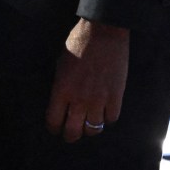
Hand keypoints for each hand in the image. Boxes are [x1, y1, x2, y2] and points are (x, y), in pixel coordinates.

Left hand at [45, 18, 127, 141]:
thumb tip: (61, 101)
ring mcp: (99, 100)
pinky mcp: (116, 97)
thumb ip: (61, 86)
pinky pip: (111, 119)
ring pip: (93, 129)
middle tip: (70, 135)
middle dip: (70, 136)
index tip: (54, 129)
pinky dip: (107, 118)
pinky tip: (104, 113)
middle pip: (73, 131)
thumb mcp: (60, 64)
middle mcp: (79, 99)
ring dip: (89, 129)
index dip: (53, 128)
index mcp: (61, 90)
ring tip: (87, 125)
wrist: (102, 33)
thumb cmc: (77, 44)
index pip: (54, 120)